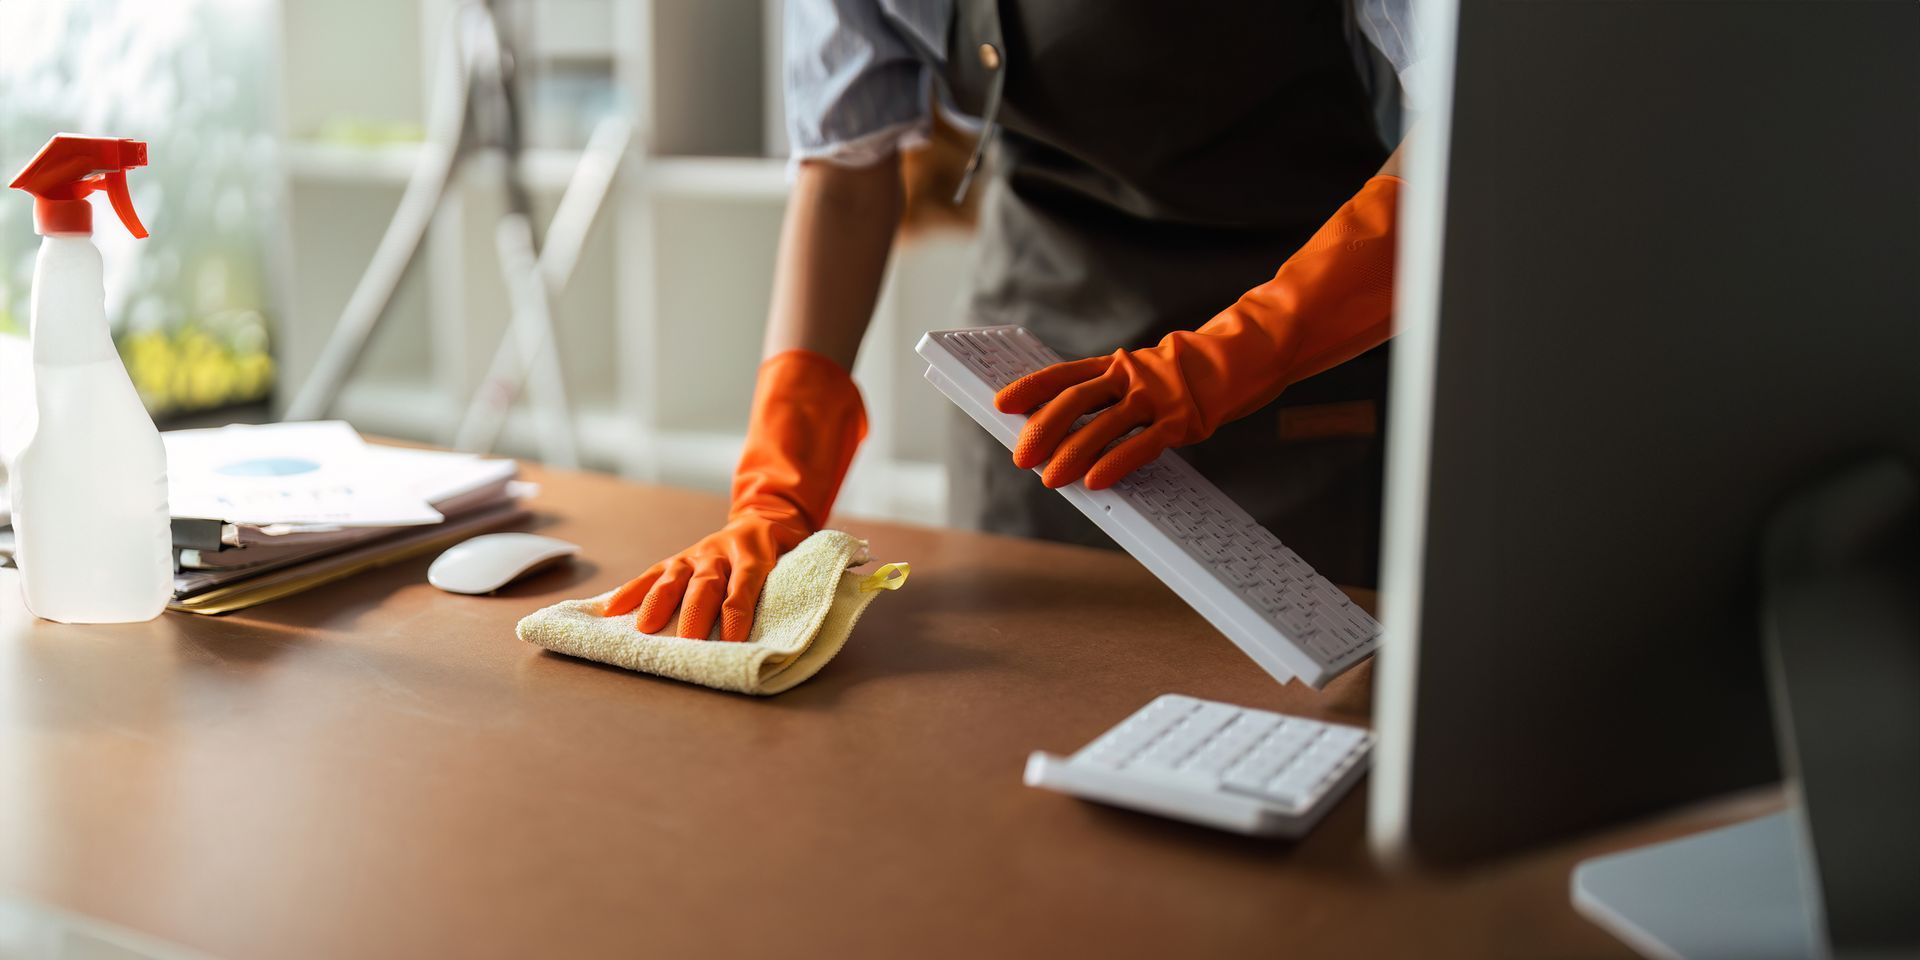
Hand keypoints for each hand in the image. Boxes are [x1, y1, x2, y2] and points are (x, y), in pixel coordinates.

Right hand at [602, 349, 865, 639]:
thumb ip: (832, 574)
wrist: (768, 514)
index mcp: (759, 553)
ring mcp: (697, 554)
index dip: (739, 613)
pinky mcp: (678, 559)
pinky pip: (649, 576)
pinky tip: (606, 612)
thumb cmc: (793, 551)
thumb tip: (869, 584)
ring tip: (639, 629)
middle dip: (692, 613)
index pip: (747, 586)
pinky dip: (628, 594)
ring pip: (672, 577)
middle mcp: (723, 551)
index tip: (733, 641)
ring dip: (655, 604)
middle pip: (705, 584)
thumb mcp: (812, 558)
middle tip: (680, 641)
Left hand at [994, 175, 1401, 490]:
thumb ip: (1119, 396)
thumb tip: (1080, 430)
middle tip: (1020, 456)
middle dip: (1041, 430)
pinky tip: (1094, 481)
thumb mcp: (1151, 375)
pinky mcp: (1182, 417)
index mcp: (1119, 364)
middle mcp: (1131, 375)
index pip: (1063, 375)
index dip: (1030, 389)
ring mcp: (1156, 395)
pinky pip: (1141, 444)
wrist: (1252, 350)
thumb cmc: (1198, 370)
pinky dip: (1114, 463)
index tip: (999, 404)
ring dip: (1070, 453)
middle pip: (1073, 401)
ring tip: (1049, 478)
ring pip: (1101, 425)